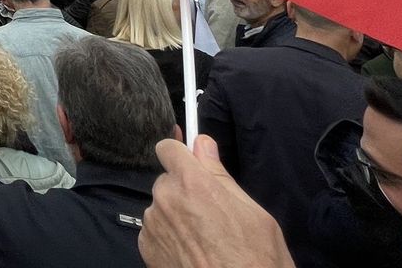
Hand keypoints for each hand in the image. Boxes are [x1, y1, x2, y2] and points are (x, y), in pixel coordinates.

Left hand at [140, 136, 293, 267]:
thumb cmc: (254, 263)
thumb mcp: (255, 214)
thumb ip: (221, 175)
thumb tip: (204, 144)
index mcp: (192, 184)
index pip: (168, 148)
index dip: (180, 154)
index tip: (191, 163)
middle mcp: (166, 199)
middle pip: (167, 180)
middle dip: (184, 190)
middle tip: (211, 213)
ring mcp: (153, 224)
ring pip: (161, 206)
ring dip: (177, 215)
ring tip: (205, 239)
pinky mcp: (146, 247)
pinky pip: (155, 230)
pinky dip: (169, 236)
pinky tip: (192, 251)